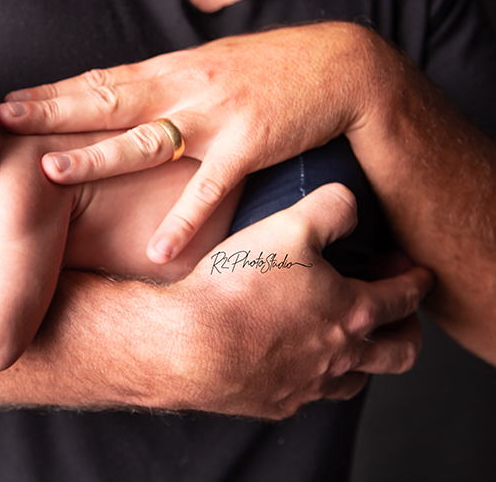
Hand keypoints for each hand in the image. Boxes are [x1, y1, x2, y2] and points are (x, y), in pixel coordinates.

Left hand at [0, 22, 383, 263]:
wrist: (339, 66)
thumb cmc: (268, 70)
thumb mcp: (206, 67)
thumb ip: (162, 85)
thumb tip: (117, 96)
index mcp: (168, 71)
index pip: (98, 79)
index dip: (51, 90)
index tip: (6, 98)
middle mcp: (182, 89)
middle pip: (103, 101)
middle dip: (50, 111)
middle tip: (1, 120)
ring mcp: (214, 116)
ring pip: (145, 138)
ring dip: (96, 156)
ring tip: (52, 172)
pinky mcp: (249, 145)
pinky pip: (210, 188)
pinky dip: (184, 218)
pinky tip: (158, 248)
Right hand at [179, 183, 431, 418]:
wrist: (188, 344)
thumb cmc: (239, 287)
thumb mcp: (290, 224)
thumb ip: (332, 207)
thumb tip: (350, 203)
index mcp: (350, 311)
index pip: (403, 298)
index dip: (416, 282)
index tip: (419, 274)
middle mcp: (338, 355)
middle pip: (397, 352)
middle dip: (408, 332)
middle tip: (401, 318)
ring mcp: (307, 384)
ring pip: (354, 382)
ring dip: (364, 361)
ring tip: (352, 344)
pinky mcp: (273, 401)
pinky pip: (307, 393)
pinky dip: (313, 377)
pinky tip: (294, 362)